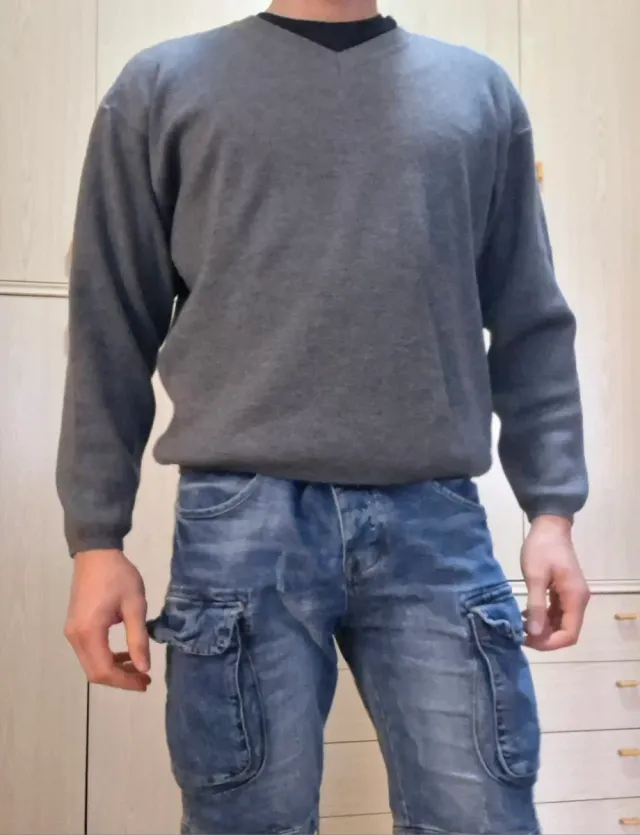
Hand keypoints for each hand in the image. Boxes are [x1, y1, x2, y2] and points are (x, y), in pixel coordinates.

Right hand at [64, 549, 150, 690]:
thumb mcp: (135, 606)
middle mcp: (75, 637)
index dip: (125, 682)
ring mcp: (72, 631)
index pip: (104, 671)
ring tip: (139, 667)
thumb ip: (138, 639)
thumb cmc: (118, 576)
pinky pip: (89, 651)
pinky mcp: (75, 626)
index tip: (146, 682)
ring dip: (114, 669)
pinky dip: (106, 657)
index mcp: (89, 632)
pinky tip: (124, 653)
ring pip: (91, 663)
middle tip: (145, 678)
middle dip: (121, 679)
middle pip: (95, 672)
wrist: (96, 553)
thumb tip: (144, 668)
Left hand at [521, 515, 589, 650]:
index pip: (569, 634)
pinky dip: (543, 618)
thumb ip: (536, 606)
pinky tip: (526, 615)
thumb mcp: (535, 576)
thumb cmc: (542, 549)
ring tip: (520, 626)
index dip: (549, 643)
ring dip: (543, 628)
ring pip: (561, 623)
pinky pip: (557, 612)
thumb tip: (533, 633)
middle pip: (566, 631)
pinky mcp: (564, 591)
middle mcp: (578, 600)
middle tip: (519, 634)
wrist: (550, 526)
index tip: (527, 640)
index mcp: (575, 598)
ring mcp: (572, 596)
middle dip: (544, 638)